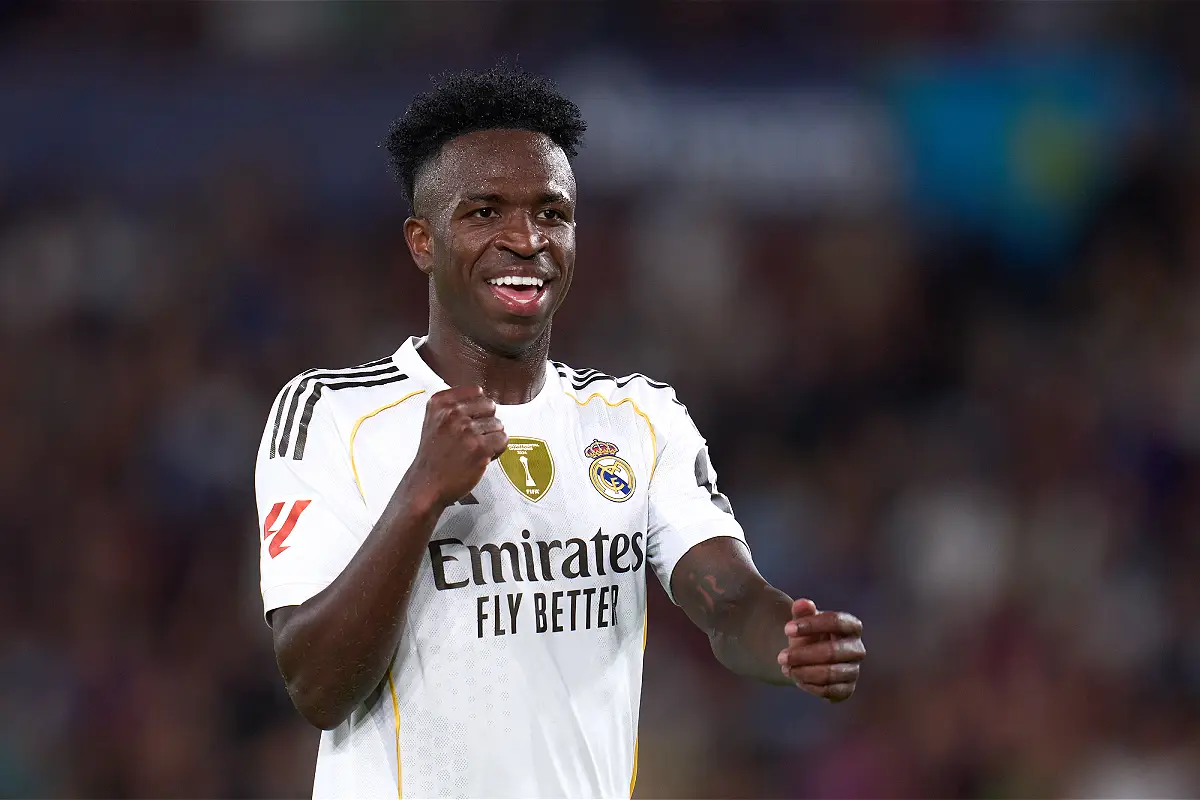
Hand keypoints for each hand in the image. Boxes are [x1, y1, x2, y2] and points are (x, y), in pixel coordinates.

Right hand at [404, 386, 507, 508]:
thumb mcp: (434, 420)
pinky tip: (482, 456)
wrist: (426, 484)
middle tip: (472, 438)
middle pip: (490, 406)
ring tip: (473, 449)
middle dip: (486, 422)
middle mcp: (452, 413)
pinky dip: (497, 450)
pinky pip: (503, 440)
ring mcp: (467, 430)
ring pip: (498, 425)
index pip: (476, 391)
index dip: (477, 408)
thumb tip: (483, 398)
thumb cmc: (433, 456)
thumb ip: (455, 406)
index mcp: (440, 402)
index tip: (469, 420)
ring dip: (490, 438)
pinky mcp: (479, 448)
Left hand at [777, 598, 864, 701]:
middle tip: (780, 656)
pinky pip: (829, 691)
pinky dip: (810, 685)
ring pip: (830, 674)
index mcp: (851, 626)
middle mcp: (857, 649)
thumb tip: (802, 604)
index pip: (836, 622)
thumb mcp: (803, 621)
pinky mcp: (846, 689)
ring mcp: (853, 670)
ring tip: (785, 668)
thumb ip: (802, 611)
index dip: (812, 624)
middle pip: (833, 651)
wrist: (808, 657)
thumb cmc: (809, 634)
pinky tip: (796, 678)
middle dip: (803, 655)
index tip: (786, 629)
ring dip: (804, 672)